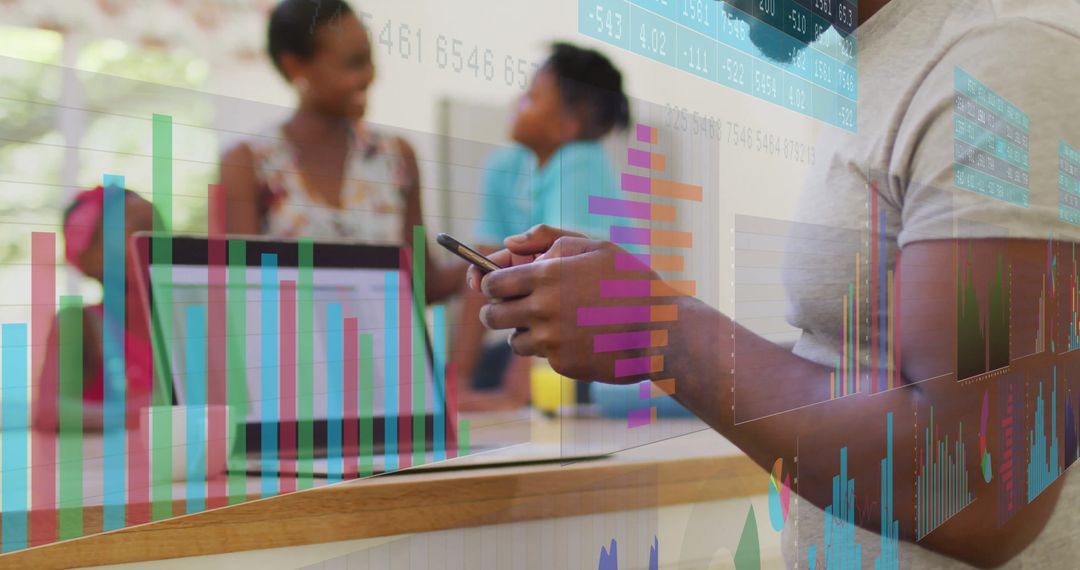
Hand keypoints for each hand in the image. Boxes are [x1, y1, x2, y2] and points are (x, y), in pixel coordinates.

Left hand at [470, 225, 668, 382]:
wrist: (661, 329)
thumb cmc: (630, 282)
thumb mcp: (595, 246)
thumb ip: (548, 238)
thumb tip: (508, 243)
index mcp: (545, 275)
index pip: (491, 283)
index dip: (490, 283)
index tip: (499, 285)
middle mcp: (541, 309)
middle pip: (491, 316)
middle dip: (497, 310)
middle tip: (513, 307)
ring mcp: (550, 340)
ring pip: (514, 341)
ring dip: (525, 332)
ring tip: (553, 322)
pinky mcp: (562, 364)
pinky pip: (542, 357)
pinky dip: (553, 348)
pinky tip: (579, 337)